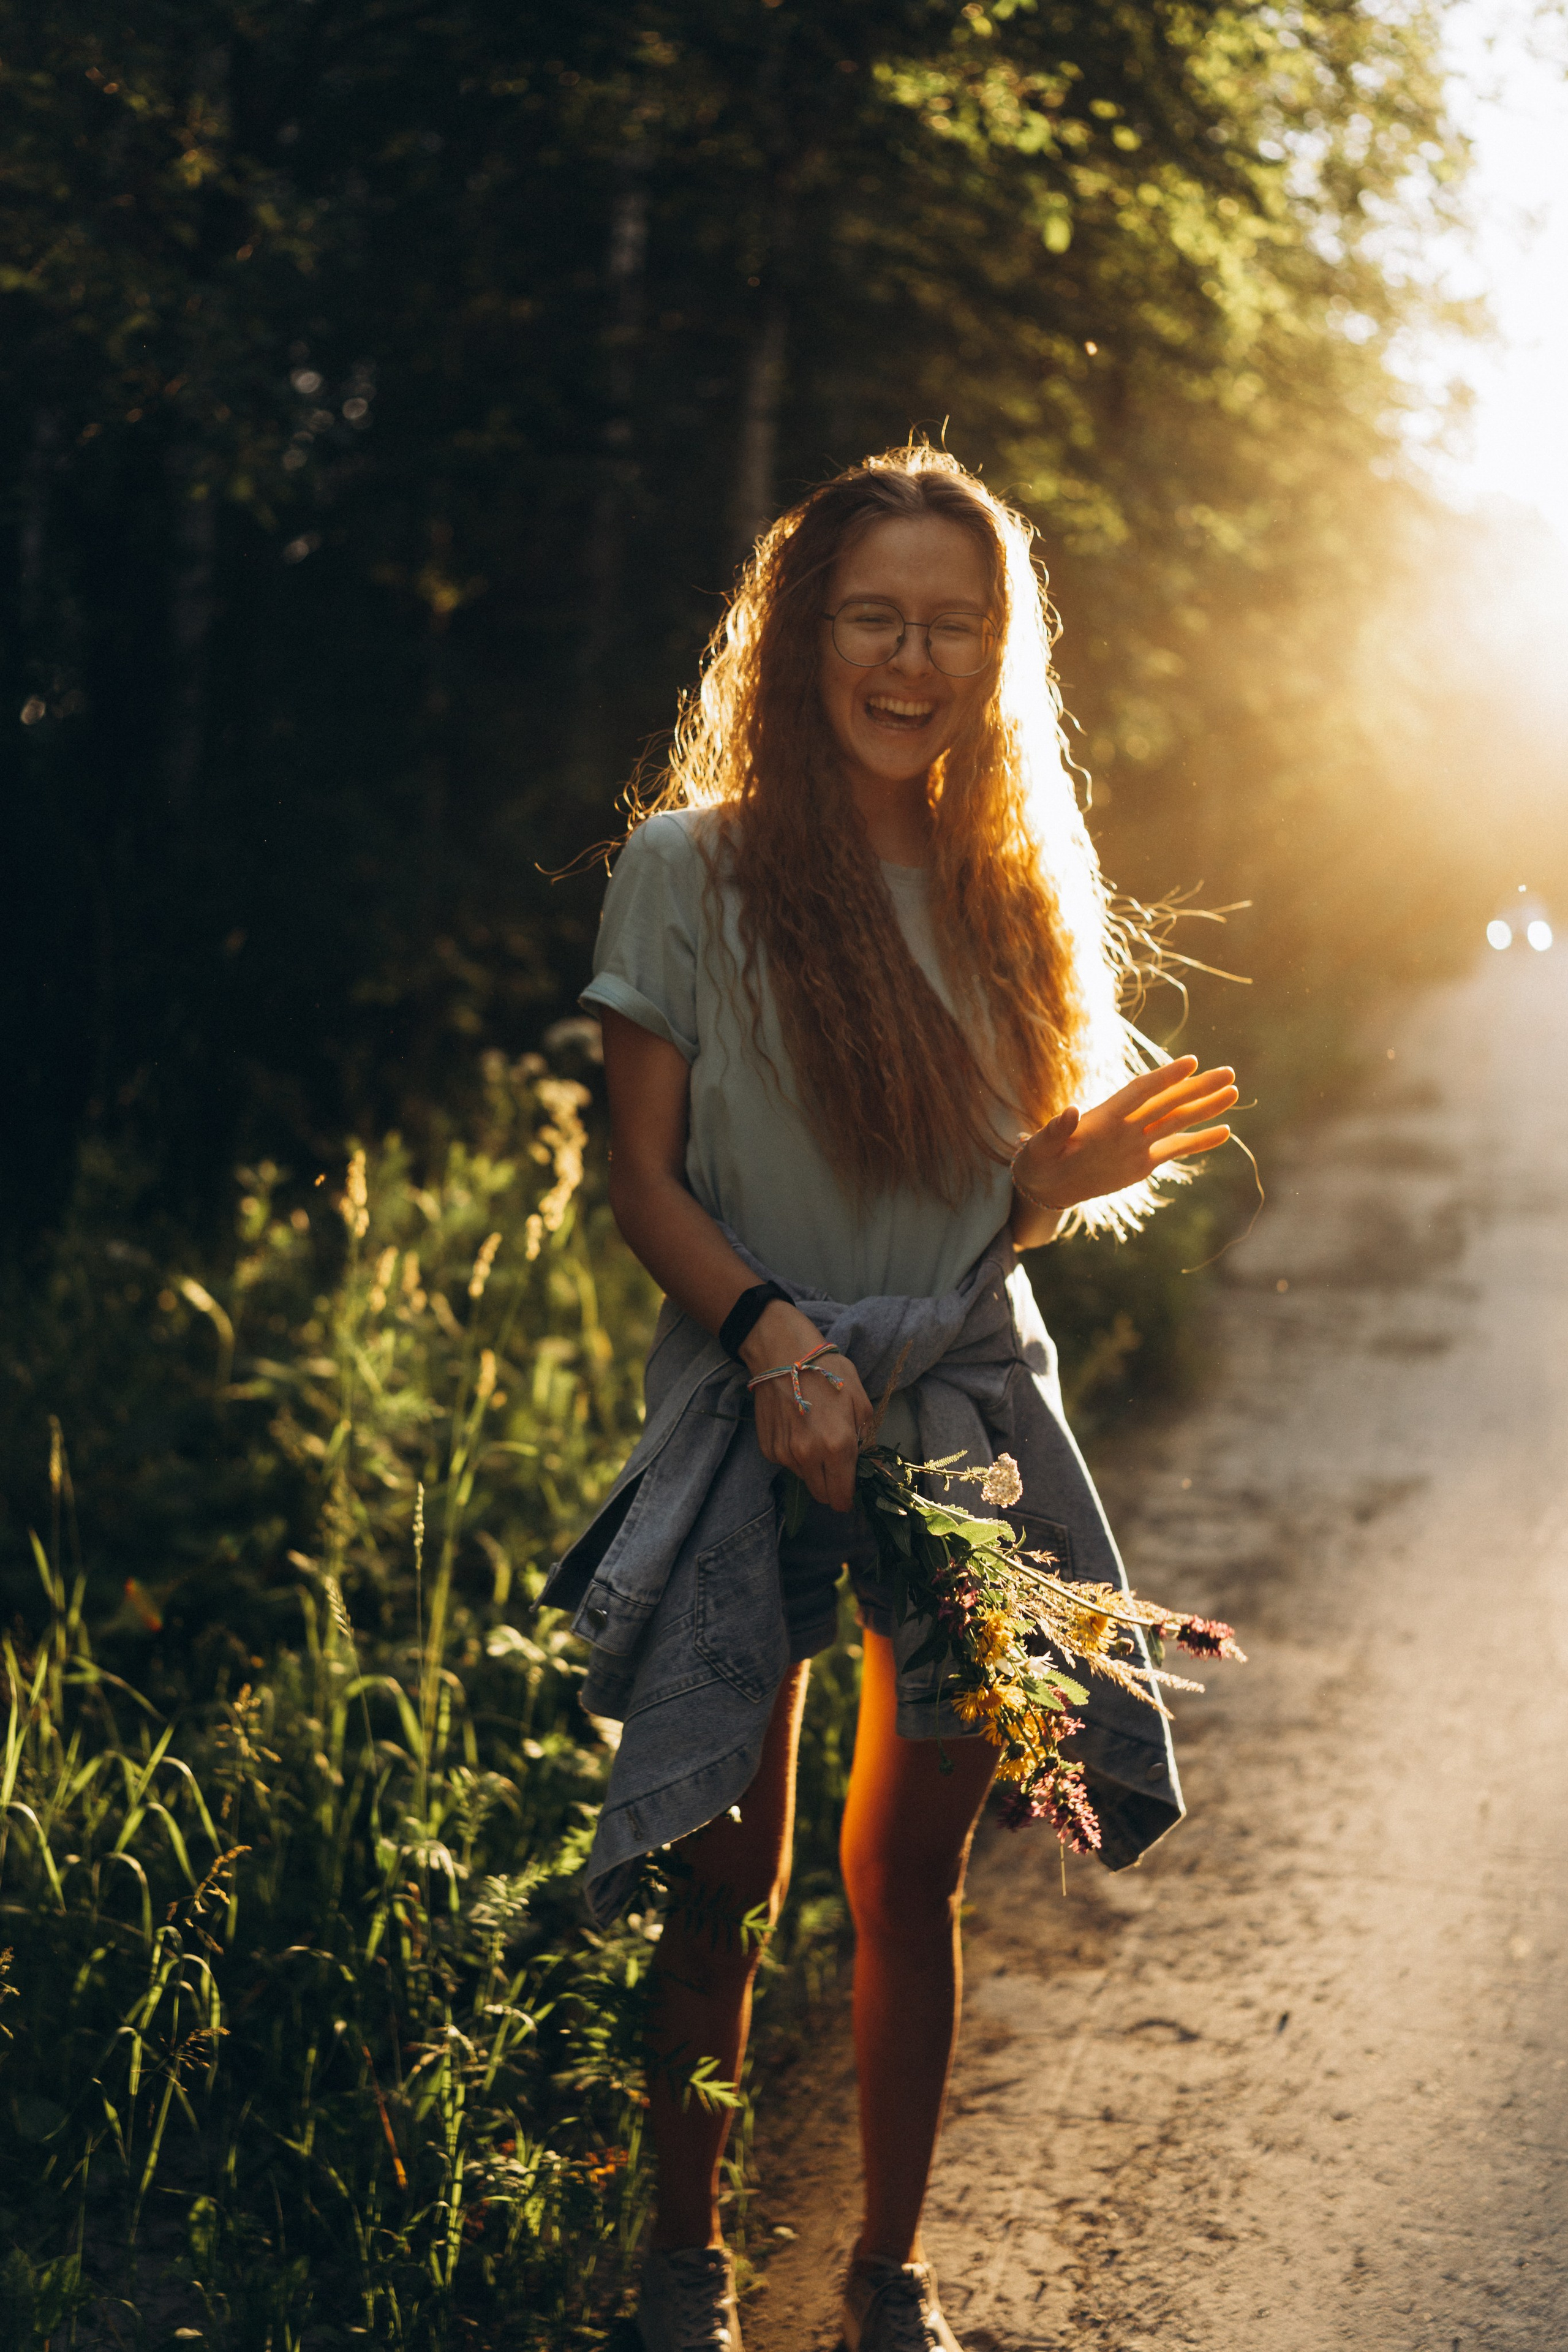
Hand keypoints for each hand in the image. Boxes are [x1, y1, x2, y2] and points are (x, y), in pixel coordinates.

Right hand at [739, 1299, 872, 1514]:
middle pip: (822, 1495)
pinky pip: (786, 1463)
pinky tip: (797, 1428)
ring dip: (813, 1468)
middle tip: (837, 1466)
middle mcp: (808, 1456)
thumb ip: (866, 1437)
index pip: (842, 1496)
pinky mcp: (768, 1448)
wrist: (782, 1353)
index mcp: (837, 1446)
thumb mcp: (860, 1399)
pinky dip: (794, 1454)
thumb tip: (870, 1463)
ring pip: (804, 1479)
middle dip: (832, 1487)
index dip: (849, 1498)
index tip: (851, 1490)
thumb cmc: (826, 1371)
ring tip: (815, 1436)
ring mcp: (784, 1454)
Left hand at [1012, 1056, 1237, 1213]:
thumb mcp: (1039, 1149)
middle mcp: (1127, 1126)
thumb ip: (1053, 1131)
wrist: (1044, 1185)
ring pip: (1178, 1120)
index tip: (1191, 1063)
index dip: (1165, 1078)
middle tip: (1229, 1072)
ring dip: (1205, 1107)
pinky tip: (1224, 1131)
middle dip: (1198, 1088)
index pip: (1141, 1092)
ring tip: (1233, 1091)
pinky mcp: (1144, 1162)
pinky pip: (1177, 1149)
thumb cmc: (1036, 1161)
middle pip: (1169, 1102)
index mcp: (1104, 1117)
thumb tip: (1069, 1111)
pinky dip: (1200, 1142)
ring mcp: (1138, 1142)